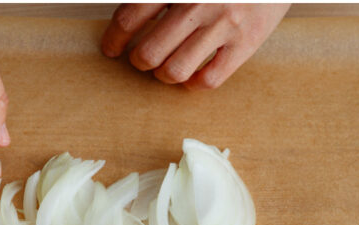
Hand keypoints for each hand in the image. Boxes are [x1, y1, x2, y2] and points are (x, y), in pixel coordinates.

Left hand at [101, 3, 289, 89]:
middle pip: (149, 52)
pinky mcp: (247, 42)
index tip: (112, 48)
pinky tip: (193, 75)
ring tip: (167, 69)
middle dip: (139, 61)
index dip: (114, 39)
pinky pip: (210, 79)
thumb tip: (131, 19)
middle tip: (143, 59)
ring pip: (175, 70)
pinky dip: (194, 83)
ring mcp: (223, 25)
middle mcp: (198, 3)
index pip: (129, 17)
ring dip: (164, 75)